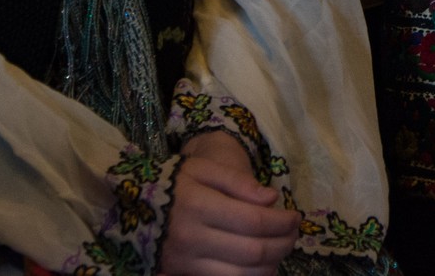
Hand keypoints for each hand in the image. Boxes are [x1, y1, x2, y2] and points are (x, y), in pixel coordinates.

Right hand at [162, 131, 298, 275]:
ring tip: (282, 248)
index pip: (254, 220)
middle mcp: (191, 238)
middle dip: (283, 244)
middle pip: (253, 251)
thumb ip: (239, 181)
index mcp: (197, 206)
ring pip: (242, 274)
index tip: (296, 216)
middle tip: (294, 234)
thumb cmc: (178, 183)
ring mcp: (186, 262)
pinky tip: (263, 266)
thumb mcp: (205, 169)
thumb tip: (271, 199)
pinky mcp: (184, 275)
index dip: (282, 222)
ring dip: (272, 264)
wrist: (137, 205)